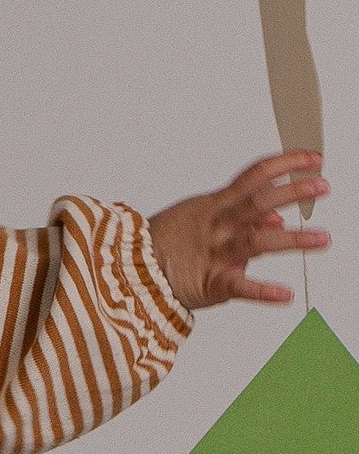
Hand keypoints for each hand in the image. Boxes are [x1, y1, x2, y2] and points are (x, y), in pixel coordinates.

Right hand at [148, 150, 329, 309]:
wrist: (131, 268)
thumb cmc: (168, 242)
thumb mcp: (204, 217)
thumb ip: (245, 217)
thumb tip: (278, 216)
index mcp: (215, 206)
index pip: (255, 177)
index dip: (285, 164)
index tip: (313, 159)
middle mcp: (218, 226)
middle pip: (259, 202)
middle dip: (293, 192)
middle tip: (322, 186)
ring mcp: (215, 253)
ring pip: (256, 241)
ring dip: (292, 238)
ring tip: (322, 238)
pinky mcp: (211, 283)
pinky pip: (239, 287)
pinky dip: (263, 291)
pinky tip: (284, 295)